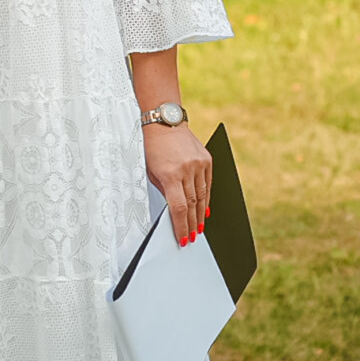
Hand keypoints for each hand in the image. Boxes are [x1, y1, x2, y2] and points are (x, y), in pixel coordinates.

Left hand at [143, 123, 212, 246]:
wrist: (164, 122)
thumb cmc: (152, 146)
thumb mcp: (151, 170)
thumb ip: (163, 190)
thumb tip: (173, 210)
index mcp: (170, 174)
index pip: (178, 208)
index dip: (181, 226)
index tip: (183, 238)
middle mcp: (187, 169)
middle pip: (192, 204)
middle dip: (191, 224)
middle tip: (193, 237)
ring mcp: (198, 164)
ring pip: (202, 196)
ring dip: (200, 214)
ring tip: (199, 228)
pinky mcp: (206, 160)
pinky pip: (208, 184)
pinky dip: (207, 198)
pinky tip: (205, 209)